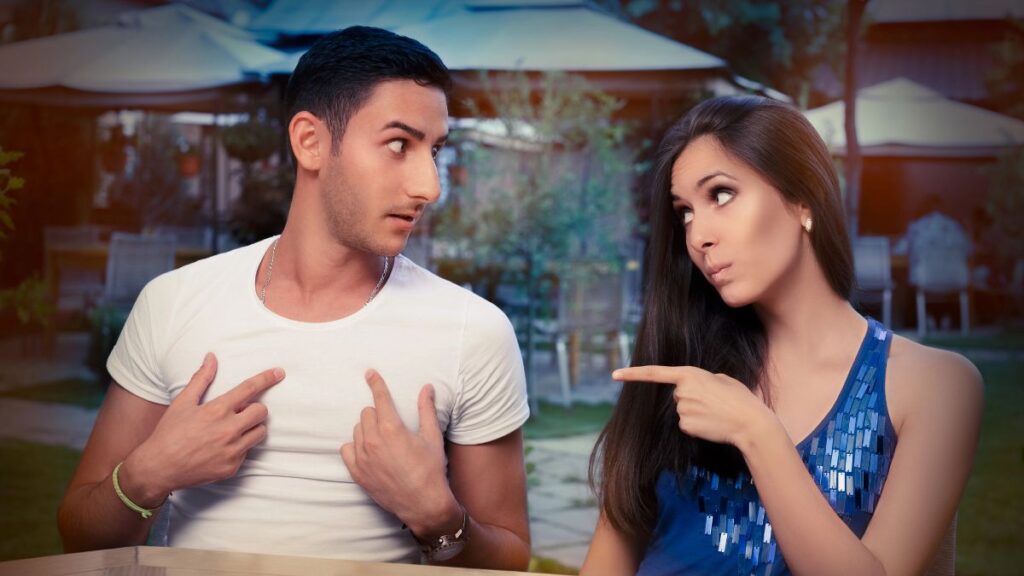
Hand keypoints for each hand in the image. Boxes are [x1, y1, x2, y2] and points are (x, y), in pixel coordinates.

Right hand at [123, 353, 284, 504]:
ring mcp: (232, 450)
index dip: (266, 379)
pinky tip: (221, 449)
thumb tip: (211, 357)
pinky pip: (247, 452)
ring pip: (260, 432)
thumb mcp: (182, 402)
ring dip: (251, 428)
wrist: (158, 468)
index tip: (279, 373)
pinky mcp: (232, 467)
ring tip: (232, 430)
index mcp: (217, 410)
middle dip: (255, 409)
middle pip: (262, 412)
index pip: (249, 389)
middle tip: (241, 412)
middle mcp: (228, 430)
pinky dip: (239, 448)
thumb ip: (201, 379)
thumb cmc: (169, 433)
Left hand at [340, 369, 458, 538]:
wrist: (423, 503)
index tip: (370, 373)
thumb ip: (426, 410)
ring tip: (383, 440)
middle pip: (367, 413)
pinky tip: (368, 451)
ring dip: (368, 430)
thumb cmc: (430, 470)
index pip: (380, 398)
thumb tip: (427, 388)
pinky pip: (347, 449)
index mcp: (392, 429)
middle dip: (378, 414)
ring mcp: (362, 457)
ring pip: (357, 430)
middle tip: (391, 425)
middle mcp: (373, 441)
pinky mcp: (357, 472)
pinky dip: (356, 447)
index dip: (376, 383)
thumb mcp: (432, 437)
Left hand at [612, 365, 773, 447]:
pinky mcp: (684, 425)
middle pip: (676, 395)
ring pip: (681, 411)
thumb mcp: (722, 379)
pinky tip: (711, 424)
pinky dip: (697, 426)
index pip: (654, 373)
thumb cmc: (740, 398)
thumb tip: (694, 389)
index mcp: (689, 374)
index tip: (614, 374)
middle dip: (691, 398)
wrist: (750, 422)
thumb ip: (702, 379)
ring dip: (695, 412)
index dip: (633, 374)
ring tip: (716, 412)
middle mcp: (681, 391)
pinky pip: (685, 425)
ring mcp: (681, 409)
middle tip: (713, 401)